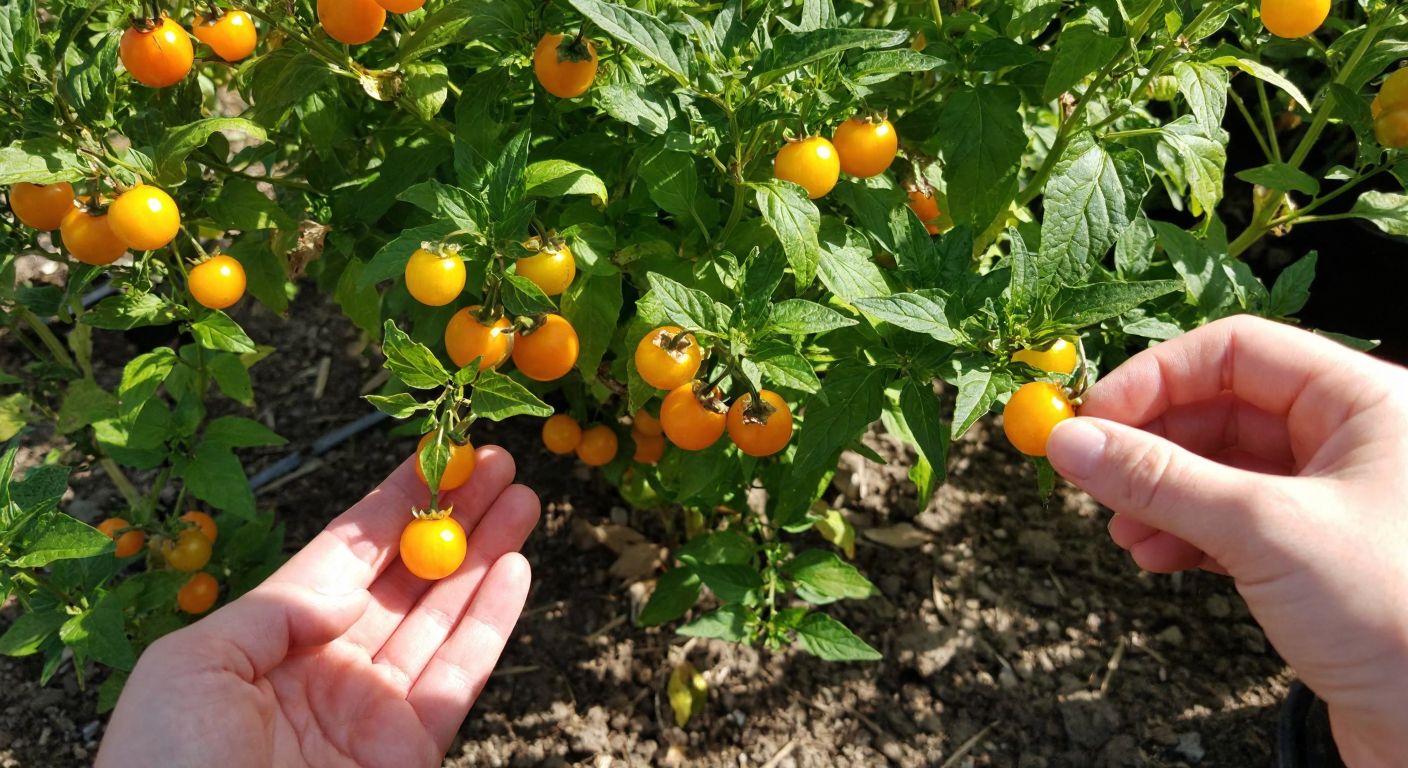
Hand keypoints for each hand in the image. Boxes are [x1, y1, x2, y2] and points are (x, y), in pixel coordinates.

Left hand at [96, 446, 539, 767]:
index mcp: (272, 638)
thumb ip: (277, 609)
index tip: (438, 456)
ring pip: (444, 614)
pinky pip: (461, 673)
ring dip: (486, 555)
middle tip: (499, 466)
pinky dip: (492, 620)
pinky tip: (515, 569)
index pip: (348, 553)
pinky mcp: (412, 748)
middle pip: (408, 575)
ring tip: (523, 500)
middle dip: (455, 518)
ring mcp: (375, 707)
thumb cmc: (165, 766)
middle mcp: (332, 663)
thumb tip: (346, 591)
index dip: (396, 501)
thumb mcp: (192, 665)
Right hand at [1044, 315, 1407, 766]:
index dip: (1156, 378)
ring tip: (1122, 529)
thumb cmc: (1401, 616)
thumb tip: (1071, 442)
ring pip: (1224, 469)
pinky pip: (1236, 520)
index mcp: (1365, 402)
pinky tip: (1156, 556)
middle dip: (1152, 444)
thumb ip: (1160, 480)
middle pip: (1224, 408)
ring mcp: (1338, 497)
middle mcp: (1355, 439)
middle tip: (1093, 473)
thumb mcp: (1264, 530)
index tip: (1093, 418)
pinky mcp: (1321, 553)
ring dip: (1161, 495)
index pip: (1238, 351)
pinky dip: (1187, 532)